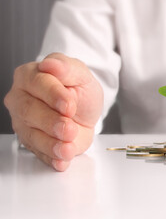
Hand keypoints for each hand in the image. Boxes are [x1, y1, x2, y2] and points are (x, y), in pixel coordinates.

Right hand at [4, 53, 102, 170]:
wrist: (84, 110)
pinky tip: (61, 160)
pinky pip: (39, 153)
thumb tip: (50, 64)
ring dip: (51, 144)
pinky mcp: (32, 142)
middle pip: (29, 111)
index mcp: (30, 76)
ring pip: (31, 135)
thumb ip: (67, 68)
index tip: (69, 104)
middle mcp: (21, 99)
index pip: (37, 83)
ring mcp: (24, 122)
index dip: (53, 95)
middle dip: (51, 122)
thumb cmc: (79, 89)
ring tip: (68, 148)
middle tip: (69, 129)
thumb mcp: (81, 75)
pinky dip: (51, 158)